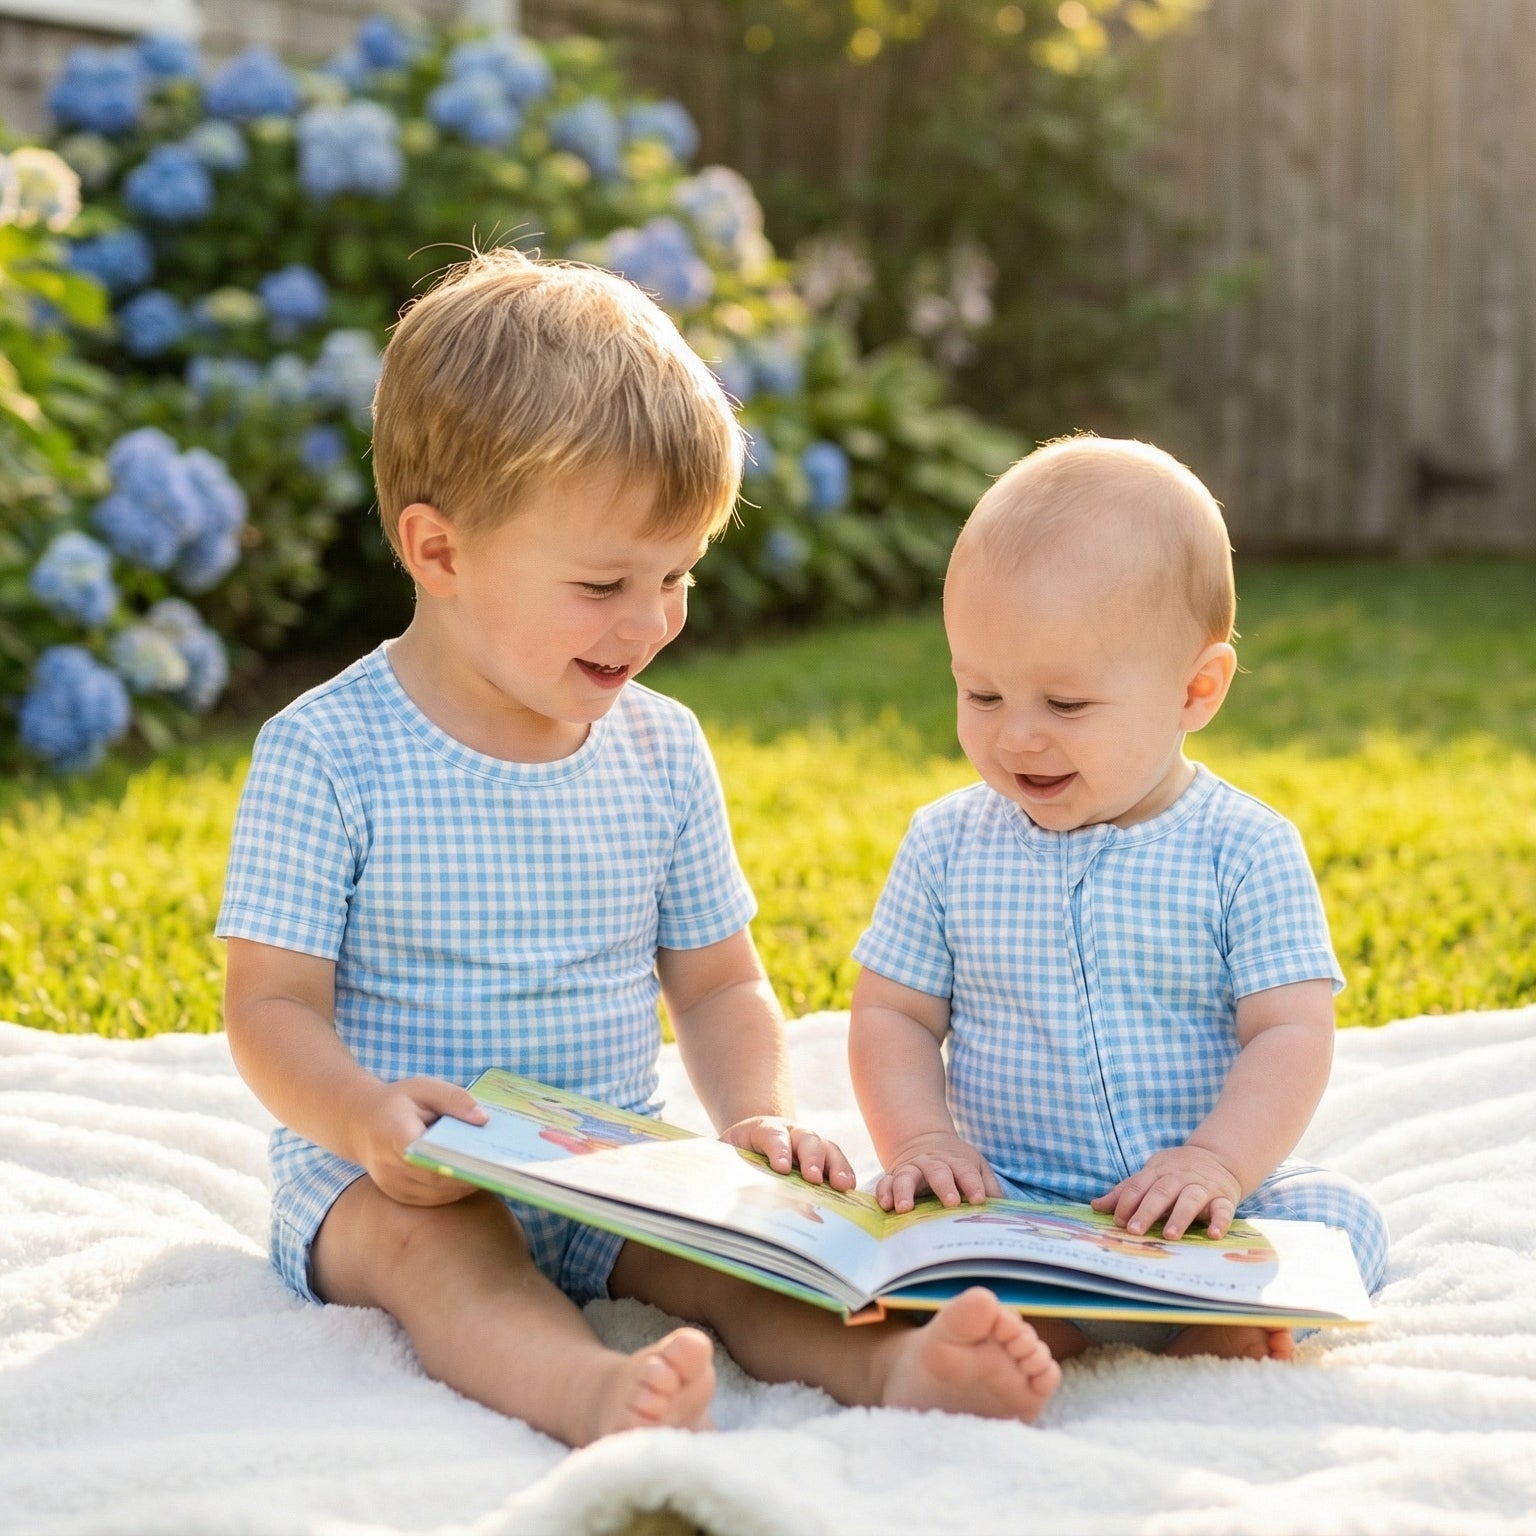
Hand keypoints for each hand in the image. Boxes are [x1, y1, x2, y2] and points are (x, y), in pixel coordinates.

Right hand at [351, 1076, 489, 1205]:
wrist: (360, 1123)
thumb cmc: (398, 1102)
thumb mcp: (425, 1088)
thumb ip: (455, 1099)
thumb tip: (484, 1119)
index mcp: (394, 1133)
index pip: (426, 1153)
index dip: (455, 1158)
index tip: (484, 1155)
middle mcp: (388, 1165)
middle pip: (436, 1178)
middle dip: (470, 1173)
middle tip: (502, 1166)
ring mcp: (392, 1185)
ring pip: (438, 1194)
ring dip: (466, 1184)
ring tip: (493, 1170)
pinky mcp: (399, 1196)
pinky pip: (433, 1199)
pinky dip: (455, 1189)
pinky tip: (474, 1176)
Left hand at [720, 1117, 856, 1188]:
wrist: (755, 1142)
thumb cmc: (737, 1154)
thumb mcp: (725, 1155)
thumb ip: (724, 1166)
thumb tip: (722, 1188)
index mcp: (764, 1129)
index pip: (773, 1135)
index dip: (778, 1149)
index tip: (781, 1168)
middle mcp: (793, 1133)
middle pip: (807, 1139)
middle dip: (811, 1158)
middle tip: (813, 1178)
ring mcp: (812, 1145)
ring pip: (829, 1149)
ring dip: (837, 1166)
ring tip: (842, 1186)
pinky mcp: (825, 1160)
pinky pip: (839, 1165)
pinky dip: (846, 1176)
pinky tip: (851, 1193)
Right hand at [877, 1131, 1002, 1212]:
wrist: (924, 1142)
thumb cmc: (956, 1165)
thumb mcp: (976, 1168)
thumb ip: (989, 1187)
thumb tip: (1003, 1212)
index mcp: (956, 1161)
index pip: (966, 1170)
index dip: (973, 1184)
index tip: (980, 1200)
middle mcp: (932, 1164)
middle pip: (938, 1171)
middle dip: (944, 1186)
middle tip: (951, 1203)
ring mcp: (911, 1169)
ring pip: (906, 1176)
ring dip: (905, 1191)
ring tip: (905, 1208)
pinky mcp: (893, 1177)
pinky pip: (885, 1182)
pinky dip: (884, 1192)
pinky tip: (885, 1205)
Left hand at [1091, 1145, 1243, 1239]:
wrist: (1218, 1157)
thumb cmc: (1176, 1172)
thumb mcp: (1150, 1175)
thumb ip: (1127, 1192)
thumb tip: (1096, 1206)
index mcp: (1158, 1171)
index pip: (1138, 1185)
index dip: (1127, 1203)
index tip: (1118, 1221)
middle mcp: (1179, 1177)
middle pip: (1161, 1192)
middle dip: (1146, 1211)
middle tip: (1134, 1230)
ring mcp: (1202, 1186)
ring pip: (1190, 1198)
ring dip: (1180, 1216)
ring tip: (1169, 1235)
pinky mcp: (1224, 1197)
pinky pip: (1224, 1209)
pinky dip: (1220, 1221)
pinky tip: (1213, 1234)